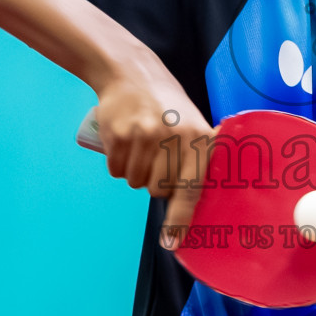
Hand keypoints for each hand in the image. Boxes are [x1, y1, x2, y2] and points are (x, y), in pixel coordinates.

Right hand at [90, 55, 215, 250]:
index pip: (190, 189)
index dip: (179, 220)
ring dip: (136, 173)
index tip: (172, 243)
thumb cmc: (168, 107)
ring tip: (142, 146)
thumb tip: (194, 208)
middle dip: (155, 183)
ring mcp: (144, 135)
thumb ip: (196, 161)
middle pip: (158, 190)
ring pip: (135, 182)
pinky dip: (119, 164)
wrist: (132, 73)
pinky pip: (116, 170)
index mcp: (199, 138)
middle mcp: (173, 137)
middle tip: (157, 158)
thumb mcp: (193, 126)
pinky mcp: (118, 134)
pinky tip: (125, 142)